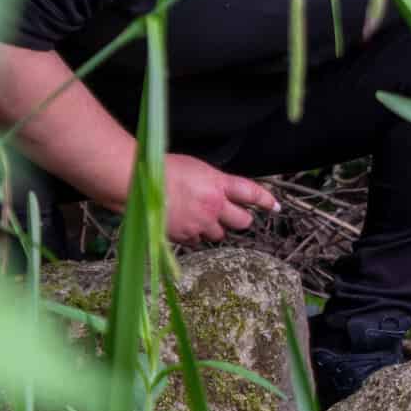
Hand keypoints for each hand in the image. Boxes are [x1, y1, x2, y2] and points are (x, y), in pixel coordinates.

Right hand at [160, 154, 277, 244]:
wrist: (136, 182)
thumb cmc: (162, 169)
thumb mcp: (196, 169)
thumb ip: (214, 182)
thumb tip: (220, 191)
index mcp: (218, 184)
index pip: (252, 193)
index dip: (266, 200)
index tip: (275, 207)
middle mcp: (214, 205)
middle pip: (242, 221)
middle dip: (240, 220)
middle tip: (232, 216)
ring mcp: (200, 223)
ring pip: (219, 235)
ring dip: (214, 229)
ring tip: (199, 217)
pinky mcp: (185, 236)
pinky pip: (197, 241)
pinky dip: (194, 235)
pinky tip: (184, 223)